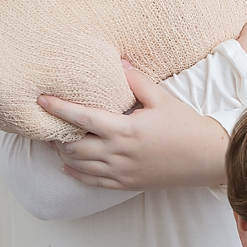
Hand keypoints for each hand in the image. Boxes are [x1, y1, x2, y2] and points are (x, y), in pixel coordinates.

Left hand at [39, 64, 228, 190]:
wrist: (205, 158)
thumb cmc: (185, 126)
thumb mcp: (162, 99)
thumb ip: (137, 82)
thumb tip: (118, 63)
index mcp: (124, 129)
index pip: (81, 118)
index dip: (58, 109)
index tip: (41, 100)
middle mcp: (117, 153)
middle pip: (72, 145)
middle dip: (55, 135)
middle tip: (46, 123)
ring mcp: (120, 171)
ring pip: (79, 165)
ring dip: (63, 153)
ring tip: (55, 141)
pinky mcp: (125, 183)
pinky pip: (92, 181)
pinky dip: (75, 173)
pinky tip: (68, 165)